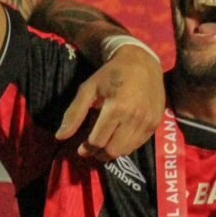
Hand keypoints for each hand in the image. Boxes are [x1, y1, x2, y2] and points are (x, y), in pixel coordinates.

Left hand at [56, 45, 164, 159]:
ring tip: (105, 144)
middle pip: (113, 150)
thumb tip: (60, 136)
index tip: (81, 148)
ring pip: (127, 150)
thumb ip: (74, 113)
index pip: (98, 141)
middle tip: (93, 149)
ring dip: (113, 151)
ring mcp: (147, 121)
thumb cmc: (110, 74)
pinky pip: (139, 144)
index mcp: (116, 107)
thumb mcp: (88, 89)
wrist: (141, 62)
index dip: (87, 148)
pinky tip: (120, 136)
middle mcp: (134, 117)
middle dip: (100, 153)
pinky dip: (127, 145)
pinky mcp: (156, 123)